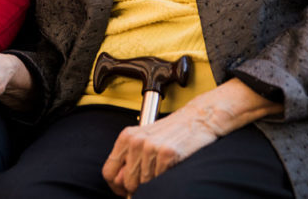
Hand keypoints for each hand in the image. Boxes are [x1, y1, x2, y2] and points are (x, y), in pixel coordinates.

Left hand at [101, 78, 283, 195]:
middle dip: (137, 187)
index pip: (108, 172)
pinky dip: (165, 178)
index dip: (116, 186)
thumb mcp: (146, 139)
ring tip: (164, 168)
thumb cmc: (174, 130)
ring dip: (154, 182)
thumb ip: (130, 159)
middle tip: (151, 178)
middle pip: (127, 182)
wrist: (200, 118)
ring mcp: (151, 148)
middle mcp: (136, 141)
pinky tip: (171, 166)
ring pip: (144, 183)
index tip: (124, 190)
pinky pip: (160, 180)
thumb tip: (121, 184)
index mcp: (127, 137)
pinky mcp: (167, 154)